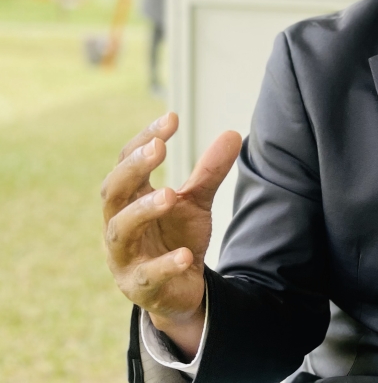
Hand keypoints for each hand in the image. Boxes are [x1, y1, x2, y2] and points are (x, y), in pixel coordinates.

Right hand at [101, 112, 241, 356]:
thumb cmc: (177, 238)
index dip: (144, 139)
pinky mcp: (138, 286)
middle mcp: (119, 223)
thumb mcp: (195, 203)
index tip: (171, 118)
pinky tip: (187, 254)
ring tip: (169, 195)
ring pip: (121, 230)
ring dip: (143, 211)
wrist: (180, 290)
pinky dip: (166, 264)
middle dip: (133, 168)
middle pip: (113, 191)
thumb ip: (209, 172)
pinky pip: (148, 275)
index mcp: (130, 199)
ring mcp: (124, 256)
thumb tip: (234, 133)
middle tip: (158, 148)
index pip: (127, 162)